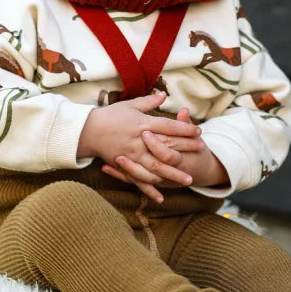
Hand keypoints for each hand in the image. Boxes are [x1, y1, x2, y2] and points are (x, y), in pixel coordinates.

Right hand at [78, 92, 203, 203]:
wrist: (88, 130)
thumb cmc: (109, 115)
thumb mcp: (129, 105)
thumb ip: (148, 102)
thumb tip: (164, 95)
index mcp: (142, 123)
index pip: (169, 127)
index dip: (185, 129)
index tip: (199, 131)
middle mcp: (140, 140)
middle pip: (167, 146)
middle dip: (186, 149)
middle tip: (202, 151)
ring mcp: (132, 155)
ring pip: (157, 167)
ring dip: (173, 174)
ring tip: (189, 180)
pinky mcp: (124, 165)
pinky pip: (139, 179)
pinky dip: (150, 189)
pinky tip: (161, 197)